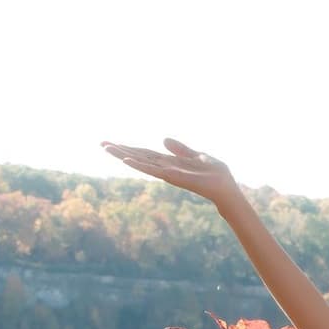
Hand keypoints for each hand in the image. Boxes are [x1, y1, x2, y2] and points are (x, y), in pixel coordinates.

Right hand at [101, 138, 239, 205]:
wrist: (227, 189)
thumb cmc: (216, 175)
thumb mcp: (198, 155)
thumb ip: (181, 149)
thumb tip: (163, 139)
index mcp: (171, 162)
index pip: (145, 154)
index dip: (129, 148)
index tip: (111, 143)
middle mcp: (166, 168)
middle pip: (139, 157)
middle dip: (120, 151)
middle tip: (101, 144)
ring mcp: (168, 174)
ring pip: (142, 163)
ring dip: (125, 156)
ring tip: (107, 149)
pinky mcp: (174, 178)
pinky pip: (154, 170)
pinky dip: (140, 166)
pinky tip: (127, 161)